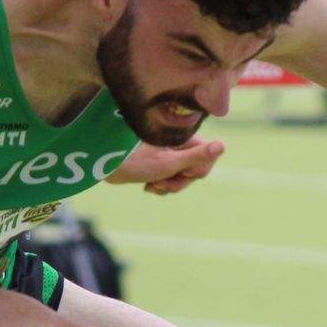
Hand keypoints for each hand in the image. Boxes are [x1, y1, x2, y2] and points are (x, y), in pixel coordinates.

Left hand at [107, 138, 224, 194]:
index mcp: (185, 138)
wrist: (103, 164)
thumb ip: (198, 156)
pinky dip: (161, 186)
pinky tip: (148, 187)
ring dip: (169, 185)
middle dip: (180, 181)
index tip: (179, 171)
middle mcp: (179, 144)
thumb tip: (223, 145)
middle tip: (161, 183)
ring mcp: (168, 153)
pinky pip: (170, 179)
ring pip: (182, 177)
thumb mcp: (170, 163)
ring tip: (152, 186)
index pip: (207, 158)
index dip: (195, 170)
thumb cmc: (135, 161)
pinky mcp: (158, 163)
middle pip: (195, 170)